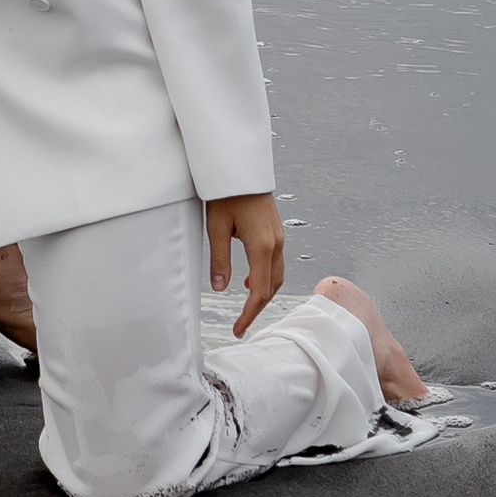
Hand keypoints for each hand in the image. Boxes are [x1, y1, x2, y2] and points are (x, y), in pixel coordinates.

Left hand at [205, 192, 284, 337]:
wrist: (241, 167)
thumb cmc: (227, 192)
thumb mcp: (216, 227)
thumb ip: (220, 259)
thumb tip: (221, 289)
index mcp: (263, 246)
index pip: (259, 291)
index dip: (249, 314)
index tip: (238, 329)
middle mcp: (276, 244)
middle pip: (272, 287)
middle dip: (257, 308)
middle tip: (241, 325)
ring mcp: (279, 237)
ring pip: (277, 276)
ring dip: (263, 294)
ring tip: (245, 308)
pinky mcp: (275, 232)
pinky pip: (275, 263)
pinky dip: (265, 278)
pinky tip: (249, 281)